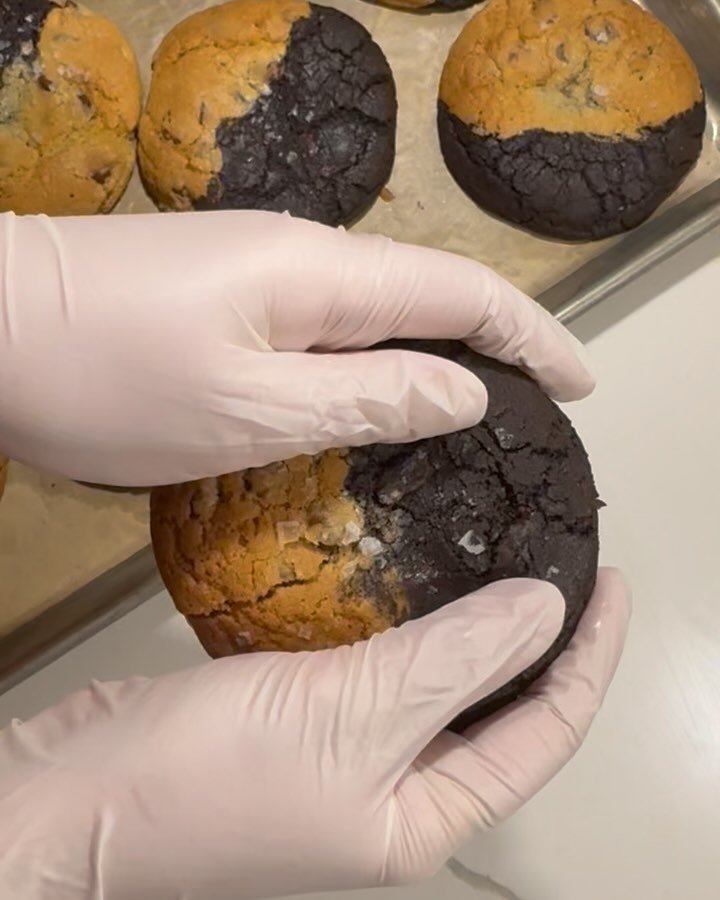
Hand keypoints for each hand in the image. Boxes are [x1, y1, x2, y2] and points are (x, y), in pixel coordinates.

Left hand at [0, 210, 591, 485]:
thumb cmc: (103, 374)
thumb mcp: (250, 411)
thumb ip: (366, 400)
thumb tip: (463, 391)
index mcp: (321, 278)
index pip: (464, 293)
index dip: (534, 337)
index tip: (581, 384)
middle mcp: (302, 262)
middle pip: (429, 297)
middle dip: (498, 349)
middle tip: (540, 415)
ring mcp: (261, 277)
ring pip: (378, 317)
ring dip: (437, 360)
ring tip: (479, 420)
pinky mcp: (227, 300)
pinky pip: (328, 331)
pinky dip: (375, 369)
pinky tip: (379, 406)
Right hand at [0, 569, 628, 899]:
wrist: (83, 789)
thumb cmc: (216, 778)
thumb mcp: (353, 718)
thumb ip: (454, 662)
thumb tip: (547, 612)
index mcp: (427, 818)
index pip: (544, 733)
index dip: (588, 658)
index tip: (609, 583)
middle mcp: (399, 789)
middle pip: (497, 705)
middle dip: (538, 636)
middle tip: (558, 556)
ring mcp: (350, 749)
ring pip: (437, 675)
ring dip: (472, 618)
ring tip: (499, 550)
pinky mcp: (304, 707)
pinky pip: (379, 656)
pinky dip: (406, 613)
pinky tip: (410, 567)